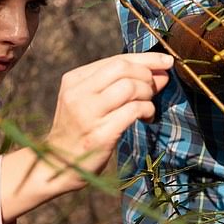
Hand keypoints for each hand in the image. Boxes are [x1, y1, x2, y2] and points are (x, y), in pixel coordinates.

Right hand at [0, 53, 170, 220]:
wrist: (57, 165)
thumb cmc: (79, 130)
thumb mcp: (88, 100)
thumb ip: (117, 83)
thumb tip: (159, 71)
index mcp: (73, 79)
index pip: (115, 59)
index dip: (145, 59)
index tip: (166, 61)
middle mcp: (78, 93)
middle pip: (122, 68)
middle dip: (146, 74)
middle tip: (156, 87)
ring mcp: (87, 114)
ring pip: (128, 87)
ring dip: (147, 93)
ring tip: (148, 104)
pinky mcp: (100, 134)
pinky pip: (132, 111)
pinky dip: (147, 110)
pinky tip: (147, 117)